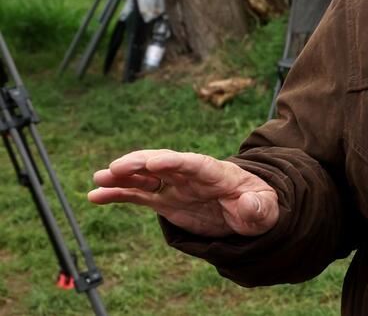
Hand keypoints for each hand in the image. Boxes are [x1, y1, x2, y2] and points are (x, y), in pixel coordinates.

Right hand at [88, 149, 277, 236]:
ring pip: (146, 176)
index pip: (197, 164)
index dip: (177, 162)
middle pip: (165, 164)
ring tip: (100, 177)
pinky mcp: (165, 199)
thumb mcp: (266, 210)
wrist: (249, 212)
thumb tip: (248, 203)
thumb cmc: (259, 207)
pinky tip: (95, 196)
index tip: (156, 162)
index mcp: (219, 174)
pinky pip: (138, 194)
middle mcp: (193, 175)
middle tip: (118, 167)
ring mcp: (177, 185)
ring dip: (124, 175)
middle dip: (142, 163)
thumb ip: (258, 207)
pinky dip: (118, 194)